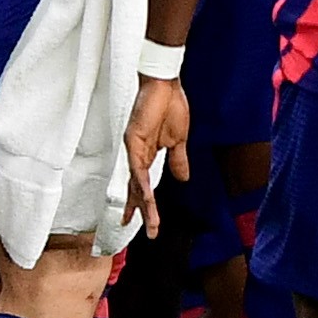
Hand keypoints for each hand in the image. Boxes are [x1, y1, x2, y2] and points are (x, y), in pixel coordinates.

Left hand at [123, 75, 189, 233]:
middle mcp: (137, 155)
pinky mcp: (134, 140)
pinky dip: (143, 184)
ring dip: (145, 204)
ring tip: (151, 223)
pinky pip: (139, 168)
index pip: (144, 185)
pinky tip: (148, 198)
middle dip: (143, 212)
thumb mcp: (179, 140)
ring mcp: (134, 148)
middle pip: (138, 189)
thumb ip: (178, 160)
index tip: (149, 223)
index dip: (145, 204)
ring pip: (138, 183)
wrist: (165, 84)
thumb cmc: (171, 106)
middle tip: (149, 233)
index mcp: (147, 154)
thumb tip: (183, 179)